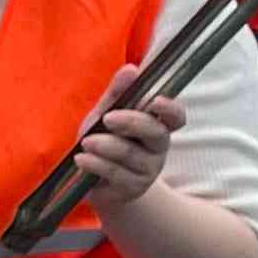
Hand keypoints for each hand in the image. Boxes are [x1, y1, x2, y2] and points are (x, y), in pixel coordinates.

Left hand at [70, 61, 184, 210]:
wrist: (97, 183)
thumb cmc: (105, 141)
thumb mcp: (106, 115)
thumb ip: (117, 94)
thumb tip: (131, 69)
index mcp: (157, 126)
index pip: (176, 117)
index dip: (171, 109)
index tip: (155, 101)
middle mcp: (158, 148)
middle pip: (155, 133)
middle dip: (131, 122)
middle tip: (107, 118)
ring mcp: (147, 170)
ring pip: (130, 154)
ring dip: (105, 145)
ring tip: (85, 142)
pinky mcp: (132, 189)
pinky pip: (115, 173)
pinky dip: (95, 164)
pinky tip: (81, 159)